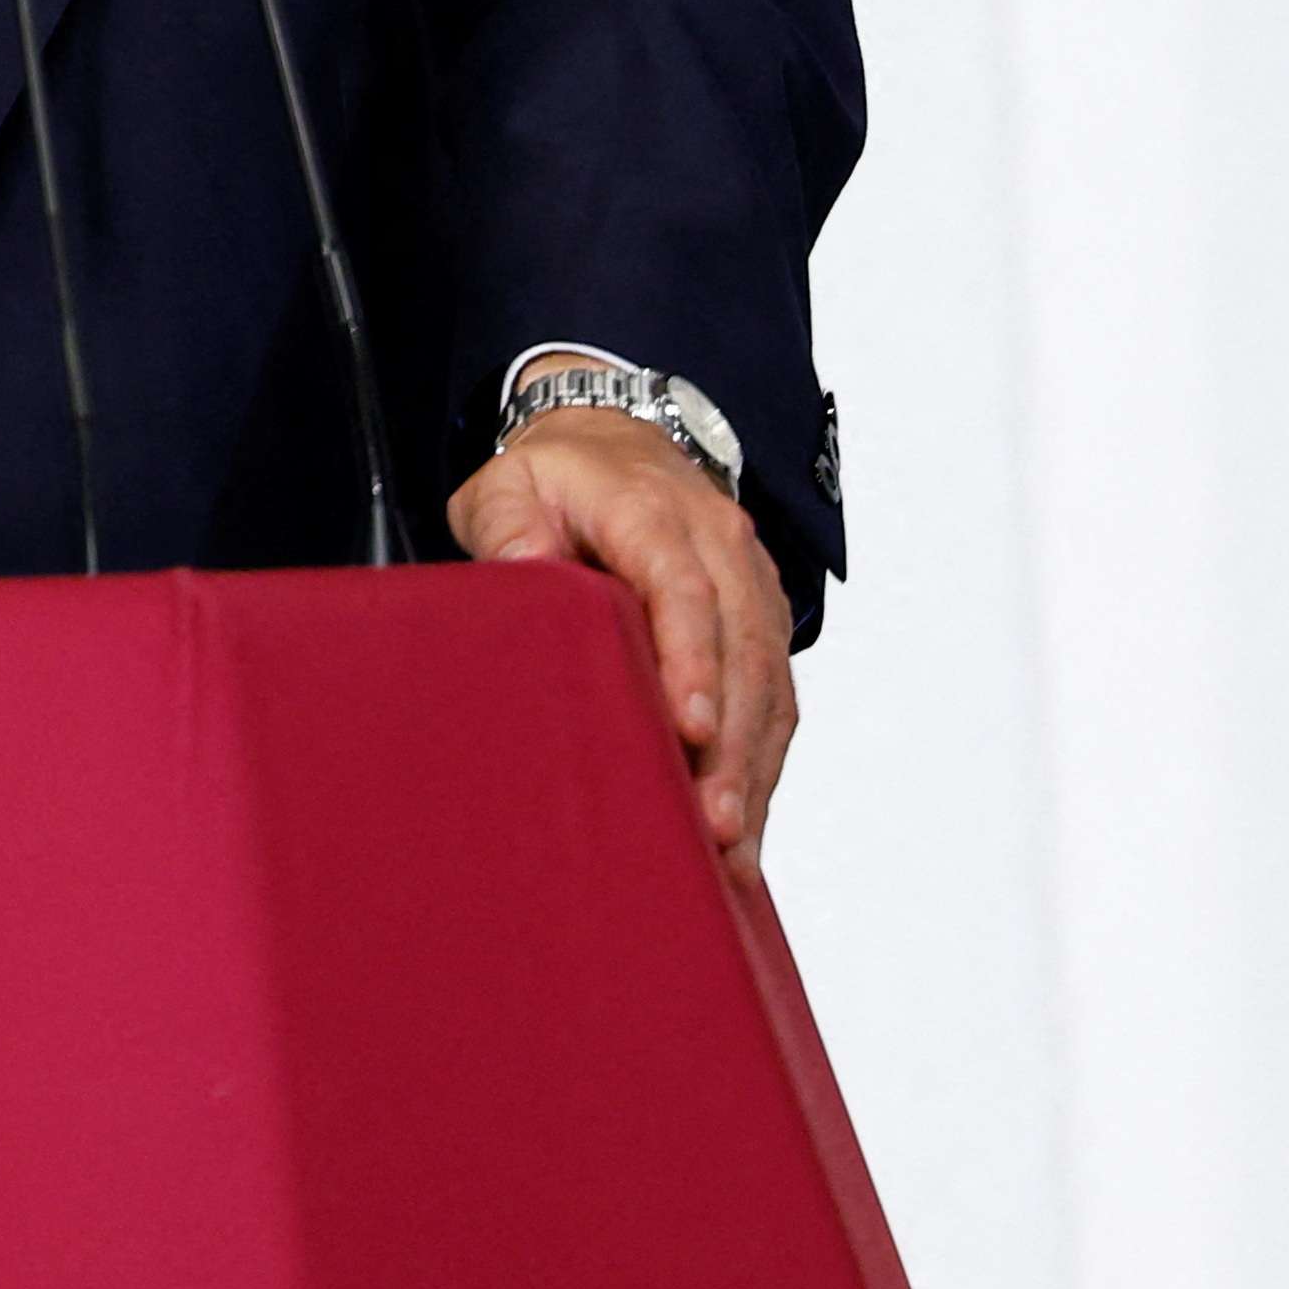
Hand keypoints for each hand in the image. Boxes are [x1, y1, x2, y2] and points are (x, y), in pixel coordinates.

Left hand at [448, 404, 798, 880]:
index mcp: (654, 511)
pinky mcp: (763, 619)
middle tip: (715, 824)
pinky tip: (748, 829)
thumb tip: (525, 574)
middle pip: (742, 649)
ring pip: (771, 682)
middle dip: (733, 744)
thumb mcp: (509, 485)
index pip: (685, 589)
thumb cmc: (557, 478)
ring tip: (733, 849)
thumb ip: (509, 528)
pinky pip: (778, 694)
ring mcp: (752, 582)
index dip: (692, 660)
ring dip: (756, 767)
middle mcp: (720, 545)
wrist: (617, 440)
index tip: (690, 730)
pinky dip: (765, 762)